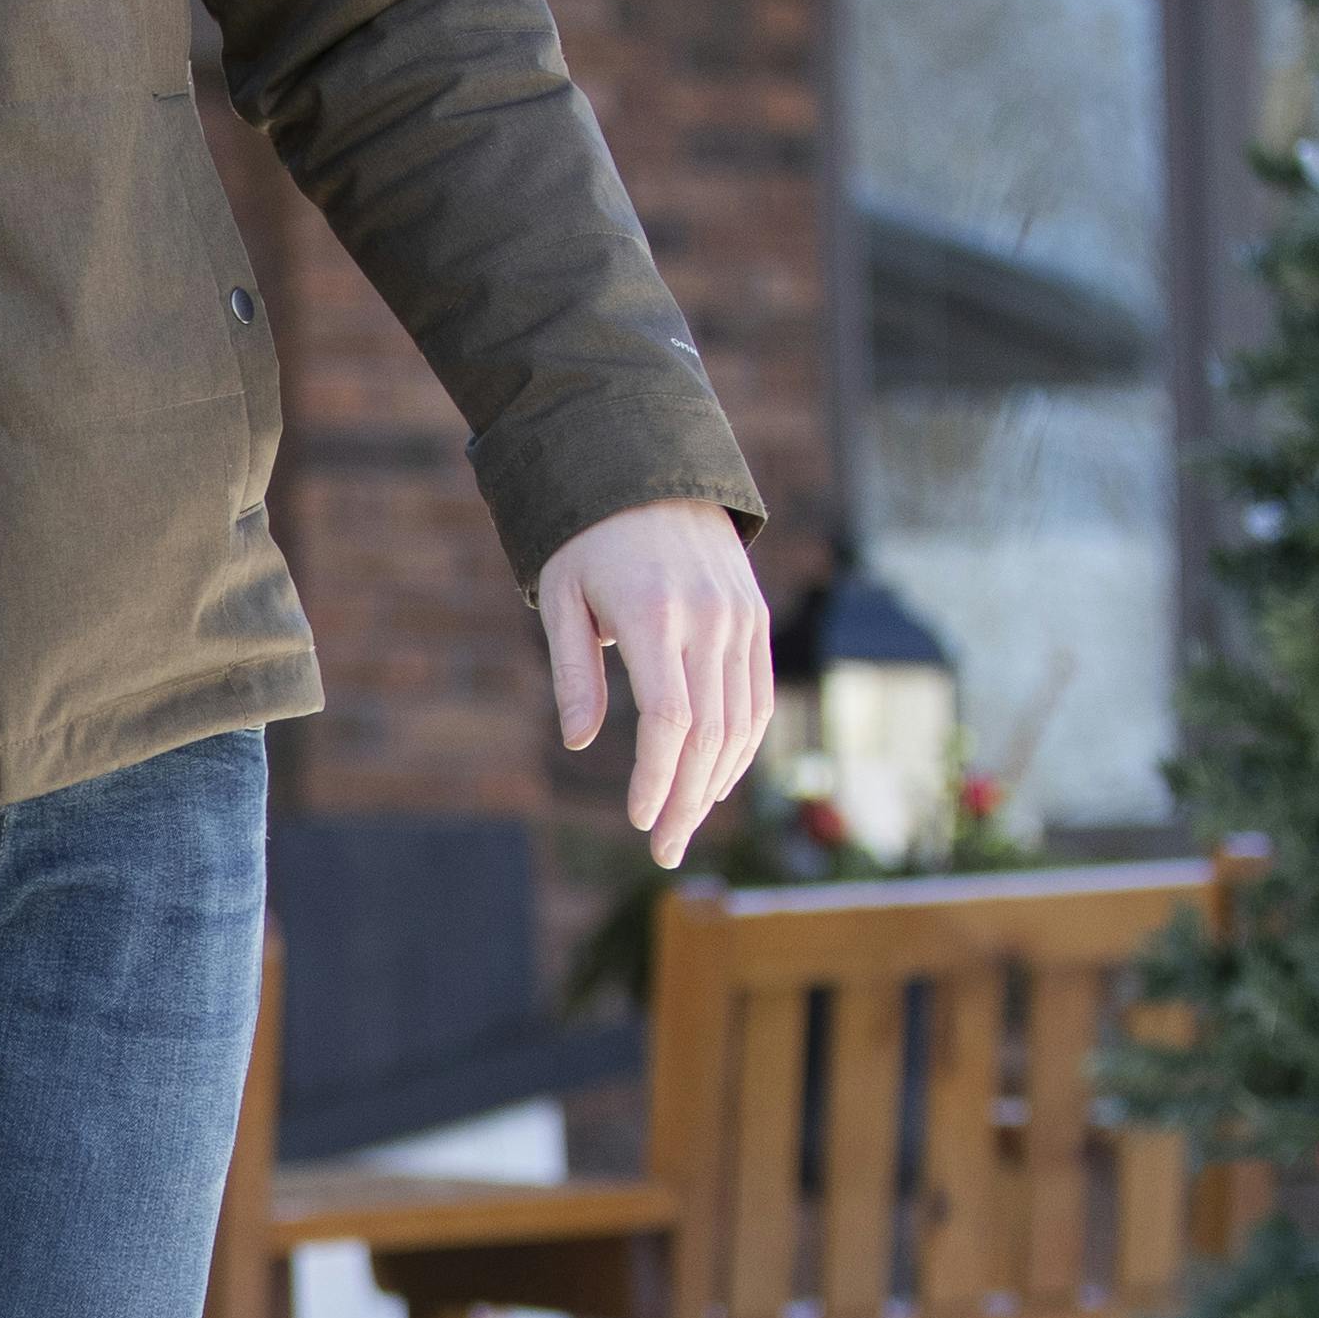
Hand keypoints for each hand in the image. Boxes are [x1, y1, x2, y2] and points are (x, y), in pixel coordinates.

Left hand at [537, 501, 773, 870]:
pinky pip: (756, 696)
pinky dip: (741, 746)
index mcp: (655, 615)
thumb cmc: (589, 538)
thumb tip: (580, 743)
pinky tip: (715, 781)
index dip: (657, 777)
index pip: (669, 719)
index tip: (640, 819)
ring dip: (716, 782)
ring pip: (741, 720)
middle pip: (709, 732)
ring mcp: (740, 617)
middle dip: (686, 799)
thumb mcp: (562, 597)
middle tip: (664, 850)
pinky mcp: (754, 618)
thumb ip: (573, 671)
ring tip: (686, 825)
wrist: (651, 468)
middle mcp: (708, 617)